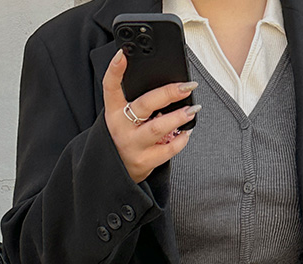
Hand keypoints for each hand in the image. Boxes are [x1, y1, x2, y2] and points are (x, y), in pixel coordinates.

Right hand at [103, 49, 199, 183]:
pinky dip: (181, 140)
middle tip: (186, 87)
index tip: (122, 54)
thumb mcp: (123, 117)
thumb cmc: (125, 136)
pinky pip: (167, 150)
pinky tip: (187, 132)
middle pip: (144, 105)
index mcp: (113, 112)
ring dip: (178, 117)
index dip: (115, 70)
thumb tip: (168, 86)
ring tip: (192, 109)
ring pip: (158, 128)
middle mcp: (120, 127)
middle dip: (168, 94)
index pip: (110, 88)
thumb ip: (137, 102)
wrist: (117, 171)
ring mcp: (132, 145)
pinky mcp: (144, 161)